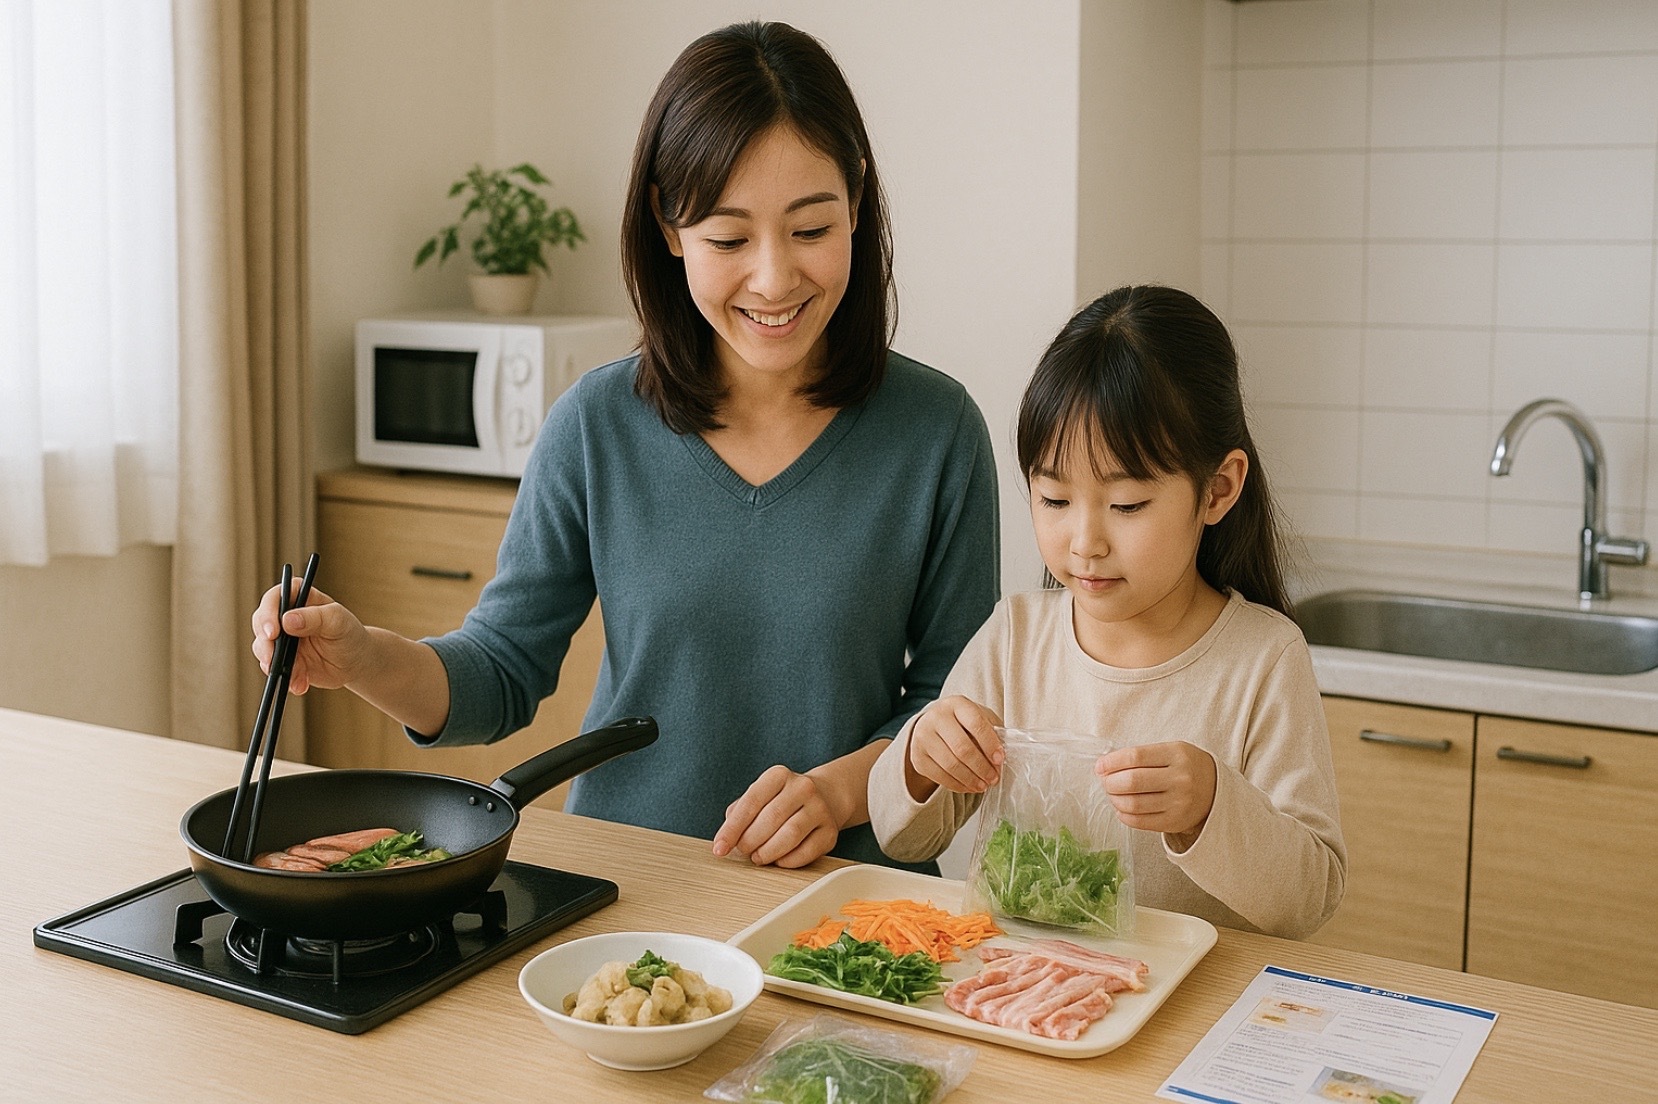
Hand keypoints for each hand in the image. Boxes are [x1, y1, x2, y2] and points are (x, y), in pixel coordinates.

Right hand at [249, 582, 371, 695]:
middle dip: (264, 643)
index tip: (273, 632)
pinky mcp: (283, 659)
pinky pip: (274, 669)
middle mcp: (286, 616)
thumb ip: (315, 618)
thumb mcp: (338, 622)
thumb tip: (287, 620)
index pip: (275, 597)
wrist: (356, 662)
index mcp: (300, 599)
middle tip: (272, 659)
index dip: (268, 612)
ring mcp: (282, 639)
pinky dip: (286, 678)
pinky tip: (301, 684)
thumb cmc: (350, 634)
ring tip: (296, 674)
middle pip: (261, 623)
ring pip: (262, 648)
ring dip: (273, 664)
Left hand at [711, 765, 839, 868]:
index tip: (719, 848)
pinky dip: (787, 861)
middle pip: (771, 819)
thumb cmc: (781, 800)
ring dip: (768, 852)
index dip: (732, 828)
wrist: (824, 797)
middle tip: (743, 851)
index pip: (751, 802)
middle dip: (750, 841)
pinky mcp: (830, 831)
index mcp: (779, 775)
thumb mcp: (759, 796)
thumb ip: (739, 813)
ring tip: (758, 857)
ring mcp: (820, 809)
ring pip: (790, 835)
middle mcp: (803, 787)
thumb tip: (726, 839)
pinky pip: (807, 852)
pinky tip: (778, 860)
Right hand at [904, 696, 1003, 800]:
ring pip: (951, 765)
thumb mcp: (980, 718)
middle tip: (993, 778)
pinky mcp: (917, 757)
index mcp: (956, 704)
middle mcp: (936, 717)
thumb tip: (998, 762)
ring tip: (983, 785)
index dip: (990, 744)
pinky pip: (940, 776)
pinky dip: (958, 785)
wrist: (933, 725)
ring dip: (971, 779)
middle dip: (981, 767)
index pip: (975, 723)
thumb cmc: (964, 723)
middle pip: (962, 748)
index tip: (999, 759)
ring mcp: (923, 737)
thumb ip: (993, 734)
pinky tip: (969, 786)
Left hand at [1095, 741, 1216, 845]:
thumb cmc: (1186, 767)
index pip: (1134, 756)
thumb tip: (1105, 766)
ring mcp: (1179, 803)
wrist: (1216, 790)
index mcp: (1177, 754)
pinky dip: (1123, 815)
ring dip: (1115, 799)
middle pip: (1132, 781)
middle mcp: (1180, 779)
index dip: (1111, 762)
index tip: (1100, 766)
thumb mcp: (1171, 751)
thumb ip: (1142, 756)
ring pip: (1133, 804)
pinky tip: (1122, 808)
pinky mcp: (1175, 822)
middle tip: (1106, 781)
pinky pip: (1139, 822)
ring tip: (1113, 794)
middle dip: (1110, 782)